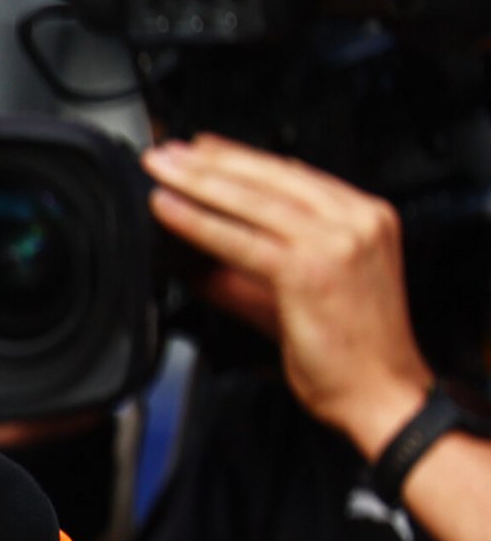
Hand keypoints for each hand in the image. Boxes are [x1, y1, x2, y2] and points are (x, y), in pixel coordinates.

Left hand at [144, 134, 433, 457]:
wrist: (382, 392)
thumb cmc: (350, 350)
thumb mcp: (300, 292)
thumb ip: (251, 269)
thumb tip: (195, 258)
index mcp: (364, 215)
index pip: (291, 172)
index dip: (239, 157)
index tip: (200, 148)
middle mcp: (356, 220)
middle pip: (268, 176)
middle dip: (209, 161)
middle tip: (165, 152)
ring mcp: (338, 240)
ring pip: (251, 201)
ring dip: (196, 182)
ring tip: (158, 171)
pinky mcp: (312, 269)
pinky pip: (241, 239)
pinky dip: (198, 223)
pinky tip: (168, 211)